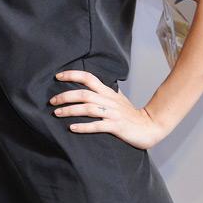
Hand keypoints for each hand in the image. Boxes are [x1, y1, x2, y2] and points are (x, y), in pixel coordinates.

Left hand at [49, 70, 167, 149]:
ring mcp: (113, 114)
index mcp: (108, 92)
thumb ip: (104, 92)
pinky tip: (72, 128)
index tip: (57, 77)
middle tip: (52, 101)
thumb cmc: (131, 114)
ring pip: (88, 109)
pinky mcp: (116, 127)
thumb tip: (90, 85)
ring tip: (57, 113)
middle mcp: (109, 101)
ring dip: (70, 111)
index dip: (72, 75)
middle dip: (65, 96)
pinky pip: (97, 126)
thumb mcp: (117, 99)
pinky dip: (83, 126)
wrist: (151, 127)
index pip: (89, 78)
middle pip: (84, 94)